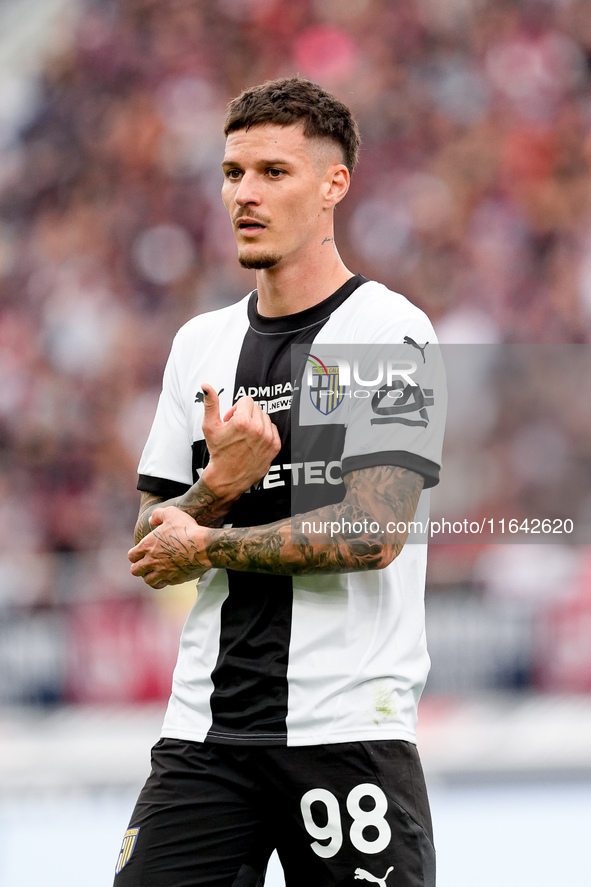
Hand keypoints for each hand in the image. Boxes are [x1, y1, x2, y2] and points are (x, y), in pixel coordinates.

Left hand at [128, 506, 210, 588]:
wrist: (203, 547)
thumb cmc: (187, 530)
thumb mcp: (171, 513)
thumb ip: (158, 514)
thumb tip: (151, 521)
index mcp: (147, 546)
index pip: (132, 556)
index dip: (135, 555)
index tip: (141, 554)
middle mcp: (152, 561)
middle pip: (135, 571)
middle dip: (139, 568)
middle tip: (147, 564)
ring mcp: (162, 572)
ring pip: (148, 580)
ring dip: (150, 576)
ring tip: (156, 571)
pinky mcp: (174, 580)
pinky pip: (163, 584)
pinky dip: (164, 581)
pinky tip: (169, 574)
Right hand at [200, 383, 280, 498]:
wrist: (227, 477)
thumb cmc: (218, 452)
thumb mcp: (210, 427)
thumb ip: (211, 404)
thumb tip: (206, 386)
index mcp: (243, 422)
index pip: (246, 400)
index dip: (236, 409)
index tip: (230, 421)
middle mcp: (258, 429)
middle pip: (256, 408)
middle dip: (246, 415)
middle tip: (236, 429)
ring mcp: (268, 438)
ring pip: (265, 417)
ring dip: (255, 423)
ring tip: (244, 436)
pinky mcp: (275, 446)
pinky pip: (272, 428)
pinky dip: (264, 432)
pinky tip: (253, 442)